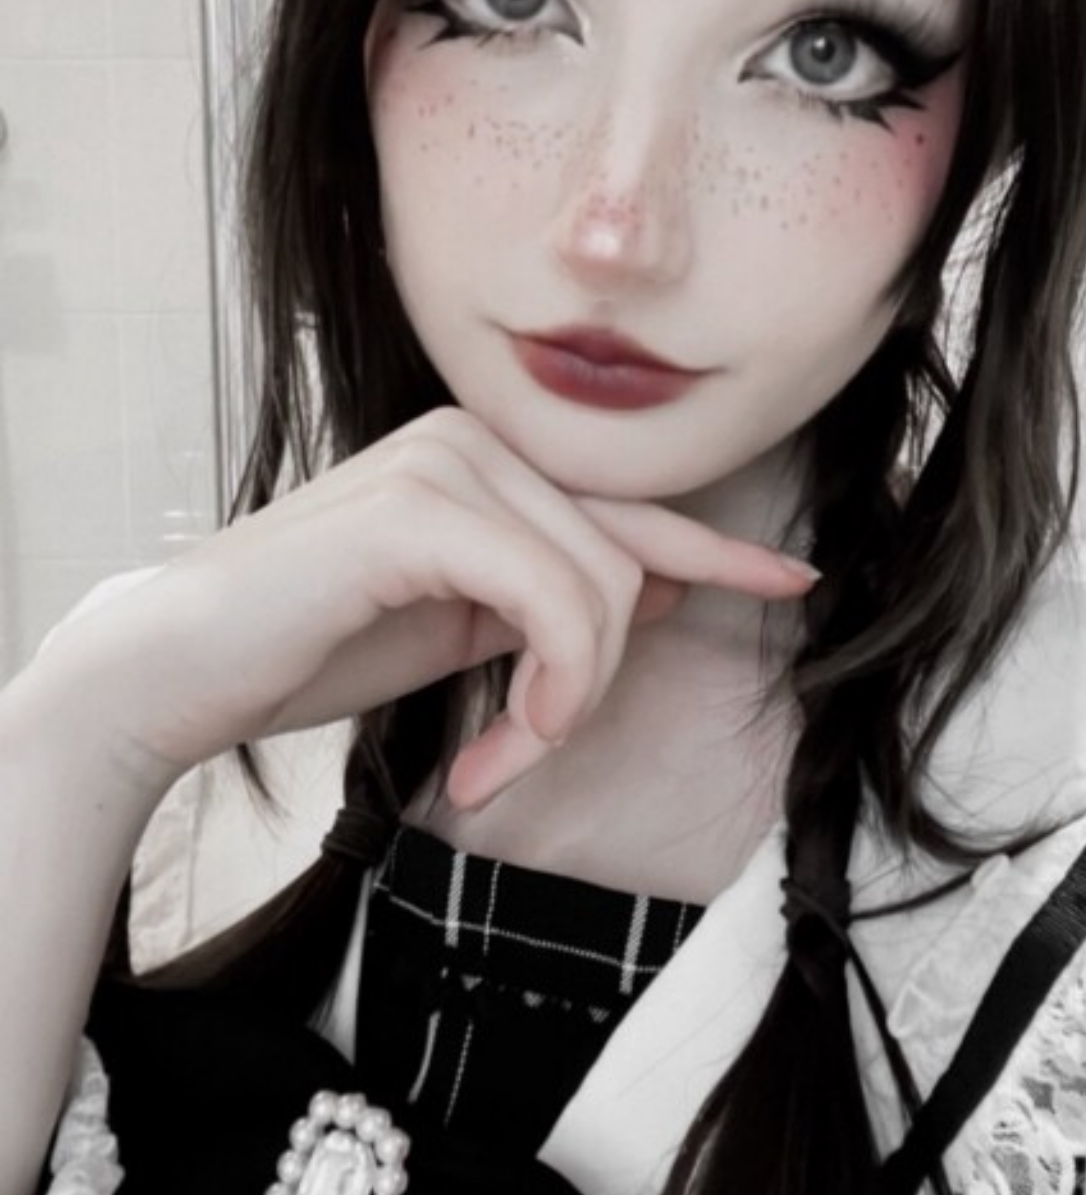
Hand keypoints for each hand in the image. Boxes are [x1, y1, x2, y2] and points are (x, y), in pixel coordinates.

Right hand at [33, 407, 816, 805]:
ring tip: (497, 756)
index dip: (716, 552)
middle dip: (594, 682)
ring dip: (566, 704)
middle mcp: (477, 438)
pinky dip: (547, 692)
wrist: (185, 667)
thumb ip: (548, 598)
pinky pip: (556, 604)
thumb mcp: (461, 622)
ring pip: (603, 590)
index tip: (791, 582)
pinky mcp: (424, 507)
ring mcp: (449, 459)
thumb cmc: (313, 645)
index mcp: (487, 459)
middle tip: (519, 753)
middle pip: (627, 564)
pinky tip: (491, 747)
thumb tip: (659, 597)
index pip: (629, 507)